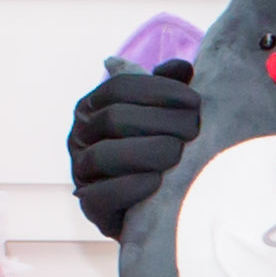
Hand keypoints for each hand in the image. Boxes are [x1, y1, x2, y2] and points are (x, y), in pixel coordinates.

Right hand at [66, 58, 199, 236]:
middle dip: (160, 122)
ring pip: (103, 156)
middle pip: (114, 118)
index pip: (119, 87)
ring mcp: (81, 172)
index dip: (159, 90)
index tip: (195, 102)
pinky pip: (101, 196)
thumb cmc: (161, 151)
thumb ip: (170, 88)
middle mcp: (80, 136)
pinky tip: (157, 182)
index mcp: (93, 106)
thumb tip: (181, 68)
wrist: (158, 207)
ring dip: (146, 152)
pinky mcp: (90, 208)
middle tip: (194, 132)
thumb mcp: (165, 114)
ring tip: (178, 155)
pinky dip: (130, 188)